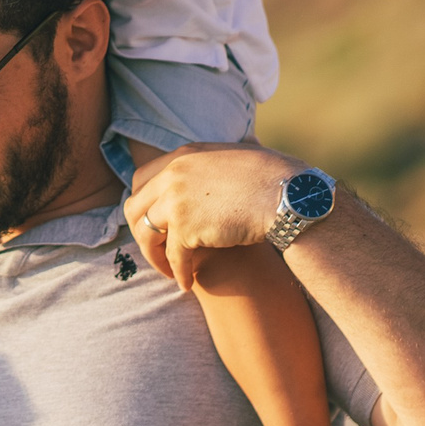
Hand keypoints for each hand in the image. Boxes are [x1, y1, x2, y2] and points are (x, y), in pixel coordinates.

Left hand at [122, 144, 306, 289]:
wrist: (289, 196)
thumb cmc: (277, 178)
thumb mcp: (245, 154)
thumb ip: (229, 155)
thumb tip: (248, 141)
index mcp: (183, 155)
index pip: (141, 179)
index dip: (143, 204)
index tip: (152, 222)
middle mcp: (173, 174)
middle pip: (134, 207)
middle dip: (140, 232)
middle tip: (155, 251)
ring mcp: (176, 200)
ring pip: (146, 234)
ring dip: (154, 257)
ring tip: (168, 271)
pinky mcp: (186, 228)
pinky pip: (174, 257)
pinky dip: (179, 273)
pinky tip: (186, 284)